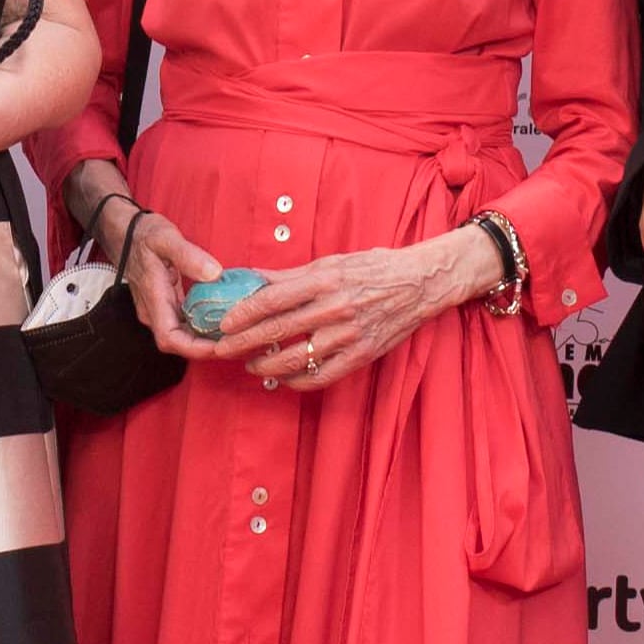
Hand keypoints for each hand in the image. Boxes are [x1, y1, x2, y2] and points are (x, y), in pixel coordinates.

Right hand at [113, 208, 229, 360]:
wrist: (125, 231)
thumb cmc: (143, 234)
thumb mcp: (166, 238)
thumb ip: (189, 256)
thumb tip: (214, 273)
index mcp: (153, 298)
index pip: (170, 338)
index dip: (195, 349)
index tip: (221, 346)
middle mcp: (153, 310)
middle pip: (179, 343)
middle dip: (207, 349)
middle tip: (238, 341)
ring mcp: (158, 309)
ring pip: (183, 335)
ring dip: (206, 340)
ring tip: (235, 334)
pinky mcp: (165, 304)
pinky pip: (184, 323)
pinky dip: (203, 326)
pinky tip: (222, 319)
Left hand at [213, 232, 500, 392]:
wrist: (421, 282)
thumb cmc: (373, 267)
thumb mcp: (331, 262)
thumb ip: (290, 275)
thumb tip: (252, 278)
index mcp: (324, 280)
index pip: (273, 300)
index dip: (244, 314)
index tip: (224, 323)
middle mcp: (335, 308)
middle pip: (278, 331)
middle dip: (244, 344)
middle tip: (222, 351)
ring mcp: (349, 335)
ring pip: (297, 359)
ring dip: (267, 366)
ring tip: (251, 365)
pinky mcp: (362, 355)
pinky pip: (322, 376)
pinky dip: (298, 381)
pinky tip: (284, 379)